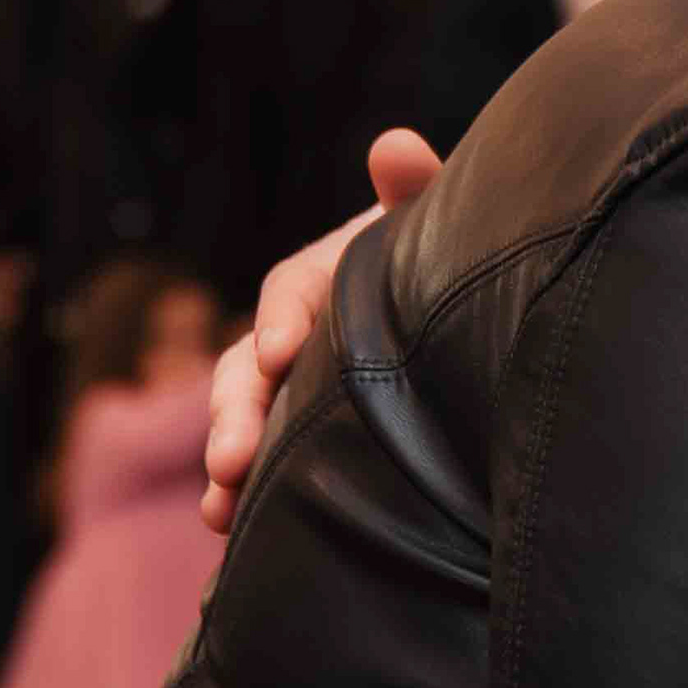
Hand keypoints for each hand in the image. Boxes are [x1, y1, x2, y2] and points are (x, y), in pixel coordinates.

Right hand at [203, 128, 438, 530]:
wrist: (465, 302)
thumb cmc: (444, 257)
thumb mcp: (431, 225)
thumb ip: (416, 191)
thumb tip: (397, 148)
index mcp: (324, 277)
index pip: (289, 291)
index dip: (281, 318)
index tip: (281, 351)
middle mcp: (294, 334)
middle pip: (248, 369)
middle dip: (237, 414)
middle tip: (231, 460)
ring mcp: (292, 389)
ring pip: (248, 422)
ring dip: (231, 464)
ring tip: (222, 511)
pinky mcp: (303, 433)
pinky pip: (270, 465)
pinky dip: (250, 499)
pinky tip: (236, 540)